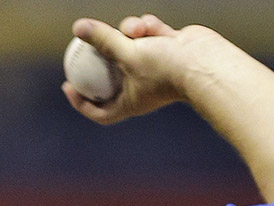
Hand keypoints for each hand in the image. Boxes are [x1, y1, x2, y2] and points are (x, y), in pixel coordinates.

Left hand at [61, 15, 219, 124]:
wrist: (205, 61)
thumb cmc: (166, 67)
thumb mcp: (128, 53)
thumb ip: (103, 40)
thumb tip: (78, 27)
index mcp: (130, 102)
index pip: (100, 111)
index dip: (81, 103)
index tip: (68, 86)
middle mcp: (141, 87)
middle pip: (111, 75)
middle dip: (101, 56)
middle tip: (84, 44)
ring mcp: (154, 67)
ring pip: (129, 46)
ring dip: (128, 32)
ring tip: (134, 29)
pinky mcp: (166, 49)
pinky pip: (148, 35)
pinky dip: (147, 28)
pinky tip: (152, 26)